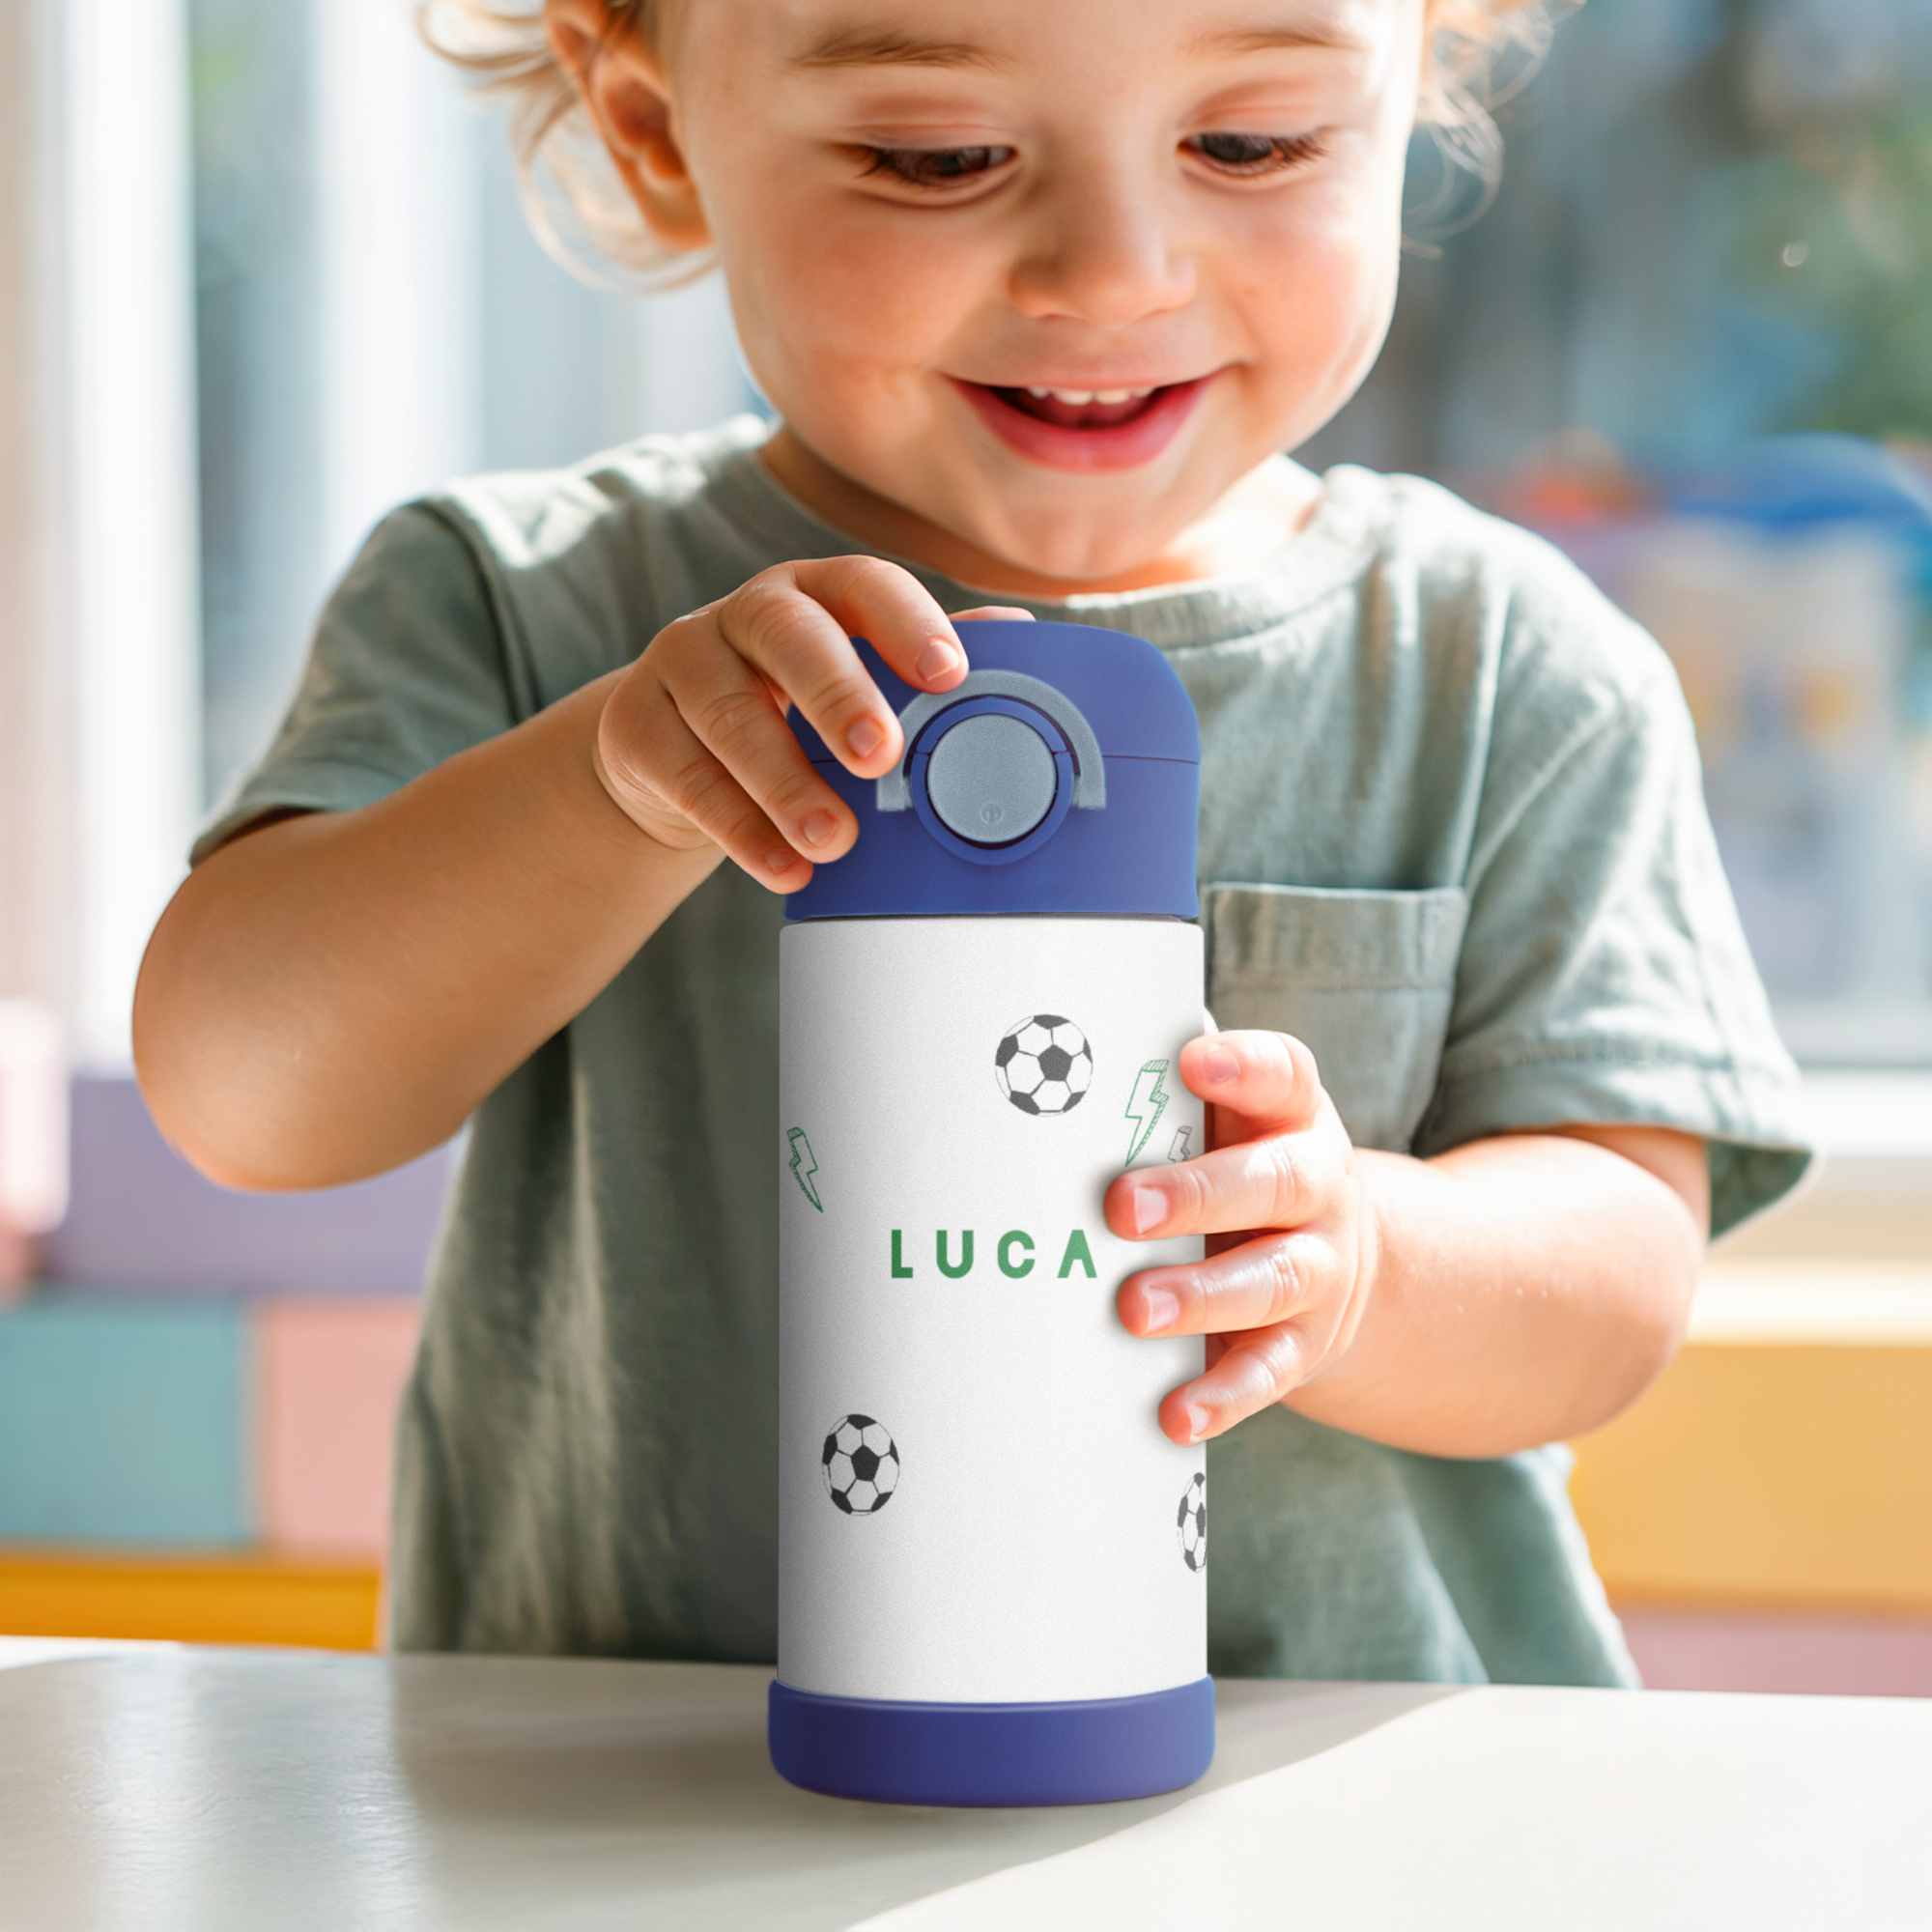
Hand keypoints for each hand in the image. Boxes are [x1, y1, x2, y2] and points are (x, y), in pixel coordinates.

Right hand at [594, 554, 1029, 889]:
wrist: (670, 753)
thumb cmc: (789, 712)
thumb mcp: (855, 683)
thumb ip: (924, 666)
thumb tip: (1021, 635)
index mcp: (816, 592)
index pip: (862, 585)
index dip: (905, 623)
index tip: (948, 674)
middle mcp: (746, 614)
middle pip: (789, 636)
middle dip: (838, 694)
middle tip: (880, 756)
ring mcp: (682, 663)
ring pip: (729, 714)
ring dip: (785, 783)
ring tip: (833, 840)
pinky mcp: (635, 725)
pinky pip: (686, 776)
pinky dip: (740, 828)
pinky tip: (784, 867)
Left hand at [1105, 1031, 1378, 1445]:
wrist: (1342, 1263)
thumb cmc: (1241, 1171)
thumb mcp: (1229, 1124)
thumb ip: (1166, 1098)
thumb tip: (1062, 1053)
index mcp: (1292, 1117)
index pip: (1284, 1077)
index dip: (1244, 1067)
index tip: (1193, 1060)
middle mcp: (1317, 1187)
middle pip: (1272, 1183)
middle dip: (1197, 1195)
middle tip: (1121, 1207)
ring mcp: (1319, 1269)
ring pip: (1270, 1281)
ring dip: (1201, 1296)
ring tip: (1135, 1308)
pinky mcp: (1304, 1345)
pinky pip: (1267, 1372)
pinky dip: (1223, 1395)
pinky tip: (1175, 1412)